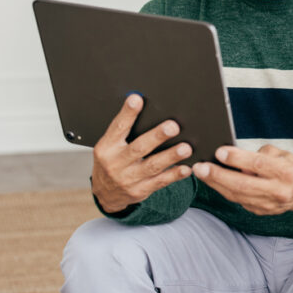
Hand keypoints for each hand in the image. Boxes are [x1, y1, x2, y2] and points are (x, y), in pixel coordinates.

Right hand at [90, 94, 192, 213]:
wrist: (105, 193)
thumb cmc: (111, 161)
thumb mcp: (109, 145)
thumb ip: (124, 129)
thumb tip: (140, 102)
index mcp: (107, 148)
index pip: (118, 127)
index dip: (128, 113)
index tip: (137, 99)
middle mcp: (116, 163)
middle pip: (139, 148)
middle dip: (157, 136)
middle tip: (173, 126)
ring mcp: (129, 179)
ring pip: (153, 166)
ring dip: (171, 156)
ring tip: (186, 148)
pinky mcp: (141, 190)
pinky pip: (160, 182)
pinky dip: (175, 174)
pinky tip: (187, 168)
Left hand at [193, 145, 292, 215]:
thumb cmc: (289, 166)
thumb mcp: (281, 154)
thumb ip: (260, 155)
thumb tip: (235, 159)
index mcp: (286, 172)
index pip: (258, 164)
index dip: (237, 158)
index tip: (219, 151)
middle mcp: (277, 190)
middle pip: (243, 184)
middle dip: (219, 175)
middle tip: (201, 167)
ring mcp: (268, 204)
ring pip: (236, 195)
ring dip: (216, 184)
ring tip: (201, 172)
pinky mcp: (259, 211)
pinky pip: (237, 200)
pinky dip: (223, 190)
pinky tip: (212, 181)